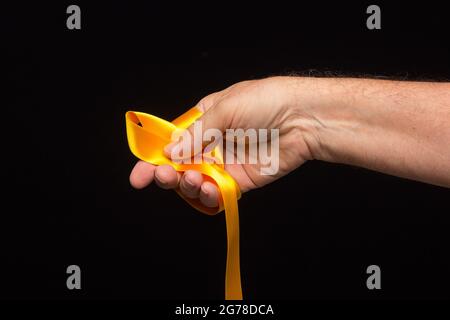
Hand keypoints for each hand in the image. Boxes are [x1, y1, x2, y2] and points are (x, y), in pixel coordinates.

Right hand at [129, 77, 317, 207]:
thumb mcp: (225, 107)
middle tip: (164, 177)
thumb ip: (196, 133)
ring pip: (196, 182)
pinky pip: (218, 193)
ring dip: (188, 186)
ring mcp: (225, 163)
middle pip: (180, 165)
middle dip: (167, 174)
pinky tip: (207, 191)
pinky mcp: (240, 181)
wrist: (303, 118)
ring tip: (192, 181)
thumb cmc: (266, 101)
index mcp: (204, 121)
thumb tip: (170, 152)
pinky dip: (209, 196)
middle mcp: (212, 144)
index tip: (140, 175)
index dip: (154, 157)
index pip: (171, 141)